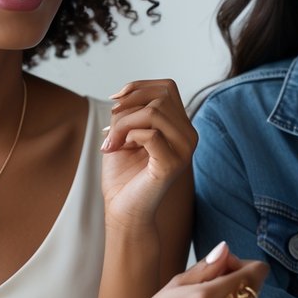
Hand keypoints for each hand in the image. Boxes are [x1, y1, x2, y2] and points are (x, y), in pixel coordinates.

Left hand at [100, 79, 196, 227]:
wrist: (123, 210)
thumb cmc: (123, 175)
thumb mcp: (123, 132)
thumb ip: (129, 111)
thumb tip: (124, 94)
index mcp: (180, 126)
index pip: (168, 87)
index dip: (139, 86)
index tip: (115, 99)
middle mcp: (188, 136)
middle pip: (160, 97)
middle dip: (127, 107)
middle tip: (110, 129)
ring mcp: (184, 150)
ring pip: (154, 112)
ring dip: (123, 124)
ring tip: (111, 142)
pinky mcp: (173, 165)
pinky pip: (150, 135)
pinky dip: (128, 137)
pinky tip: (118, 149)